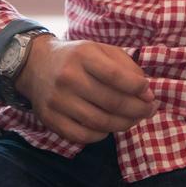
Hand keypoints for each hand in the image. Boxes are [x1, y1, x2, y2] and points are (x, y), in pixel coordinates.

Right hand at [14, 37, 156, 142]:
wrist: (36, 64)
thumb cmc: (76, 57)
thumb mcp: (101, 50)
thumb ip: (126, 66)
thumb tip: (146, 92)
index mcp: (83, 55)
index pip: (115, 75)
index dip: (137, 87)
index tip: (148, 92)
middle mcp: (69, 77)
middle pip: (111, 102)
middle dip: (137, 109)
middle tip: (150, 110)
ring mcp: (58, 100)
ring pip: (99, 122)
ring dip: (124, 124)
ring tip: (135, 120)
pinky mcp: (50, 119)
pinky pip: (82, 136)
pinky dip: (101, 135)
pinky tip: (109, 127)